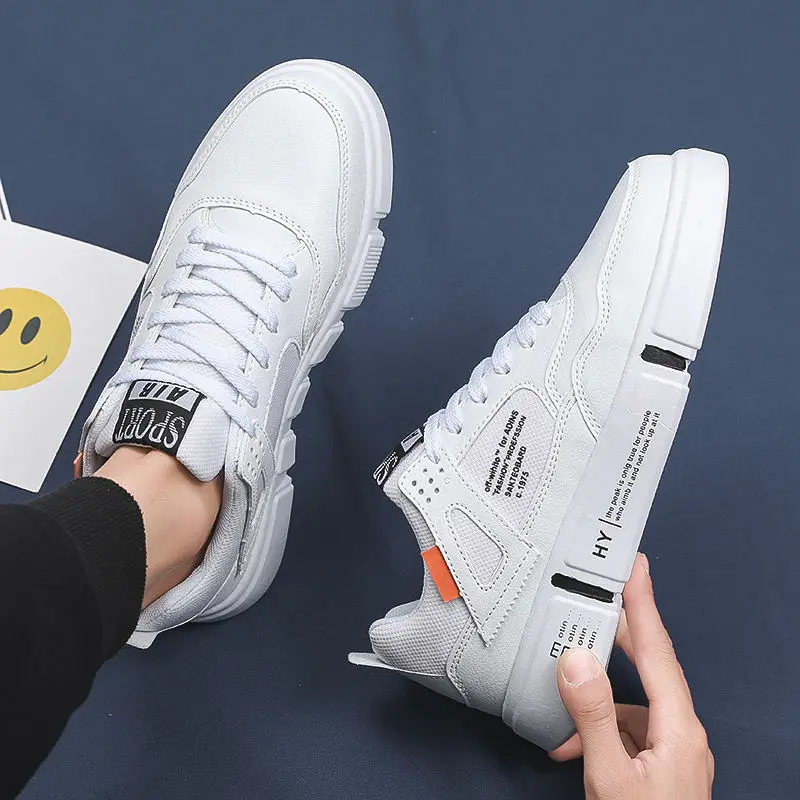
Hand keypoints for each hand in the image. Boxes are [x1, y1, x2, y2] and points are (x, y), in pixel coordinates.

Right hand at [549, 553, 713, 798]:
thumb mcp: (611, 778)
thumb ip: (593, 716)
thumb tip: (578, 659)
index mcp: (679, 727)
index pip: (658, 650)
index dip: (644, 604)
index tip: (635, 567)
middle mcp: (682, 732)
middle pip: (650, 667)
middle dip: (623, 631)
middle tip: (604, 594)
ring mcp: (674, 751)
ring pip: (633, 702)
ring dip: (597, 697)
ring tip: (562, 704)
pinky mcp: (662, 767)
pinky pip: (629, 731)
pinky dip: (599, 729)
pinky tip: (571, 746)